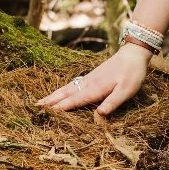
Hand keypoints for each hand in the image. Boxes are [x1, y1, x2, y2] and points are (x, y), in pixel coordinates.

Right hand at [37, 43, 151, 117]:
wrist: (133, 54)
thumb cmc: (132, 74)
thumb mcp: (127, 91)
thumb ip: (112, 102)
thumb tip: (98, 115)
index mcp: (95, 89)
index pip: (75, 100)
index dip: (61, 108)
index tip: (47, 113)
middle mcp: (88, 83)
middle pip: (65, 93)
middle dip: (51, 101)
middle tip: (35, 107)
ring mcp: (88, 79)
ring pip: (67, 88)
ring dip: (53, 95)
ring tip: (41, 101)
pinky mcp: (91, 77)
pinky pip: (72, 85)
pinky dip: (62, 90)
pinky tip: (59, 93)